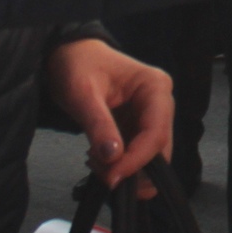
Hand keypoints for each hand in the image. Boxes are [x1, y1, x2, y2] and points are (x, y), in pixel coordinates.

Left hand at [43, 37, 173, 187]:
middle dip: (132, 168)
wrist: (70, 55)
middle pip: (159, 148)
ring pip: (151, 156)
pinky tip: (98, 158)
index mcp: (154, 87)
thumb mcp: (82, 94)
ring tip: (95, 162)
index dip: (137, 160)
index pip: (156, 133)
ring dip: (126, 169)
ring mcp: (152, 116)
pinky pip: (139, 154)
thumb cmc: (77, 67)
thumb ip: (98, 125)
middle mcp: (161, 102)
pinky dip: (121, 164)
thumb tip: (113, 158)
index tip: (111, 177)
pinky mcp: (140, 126)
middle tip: (100, 172)